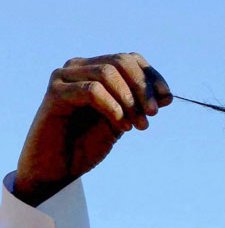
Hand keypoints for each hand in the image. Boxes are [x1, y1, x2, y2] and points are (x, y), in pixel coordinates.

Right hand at [14, 54, 171, 204]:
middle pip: (120, 61)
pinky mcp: (55, 93)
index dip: (151, 76)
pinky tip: (121, 126)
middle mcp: (79, 67)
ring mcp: (64, 77)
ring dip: (129, 100)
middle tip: (152, 114)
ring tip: (138, 125)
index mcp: (95, 70)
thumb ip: (140, 106)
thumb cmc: (87, 143)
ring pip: (107, 73)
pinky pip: (92, 90)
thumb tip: (167, 95)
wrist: (57, 168)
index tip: (166, 98)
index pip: (130, 59)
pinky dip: (113, 107)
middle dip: (142, 88)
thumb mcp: (123, 121)